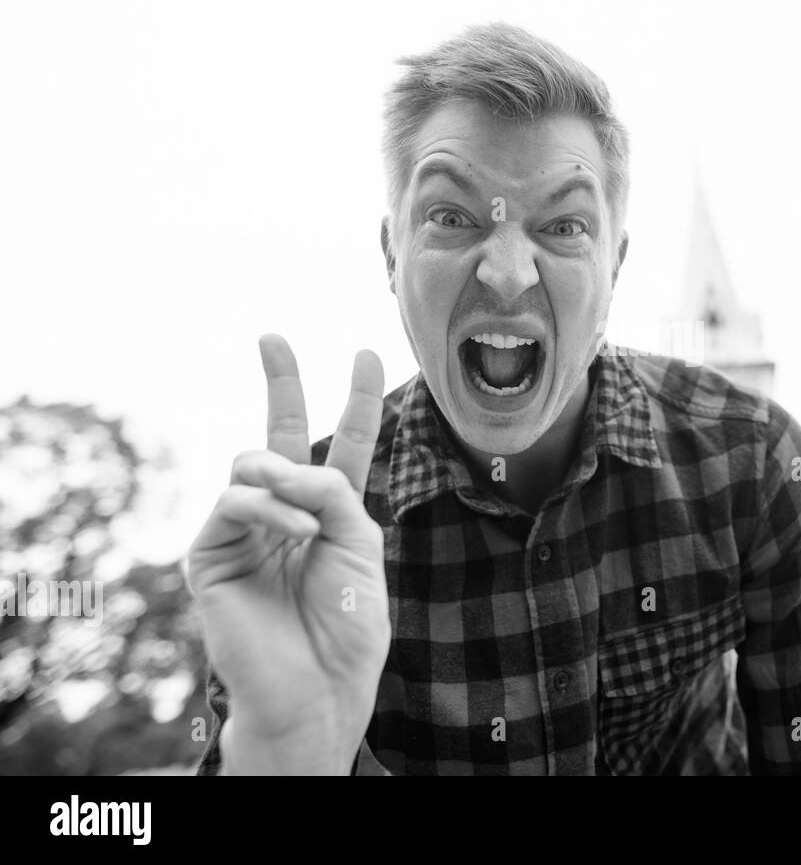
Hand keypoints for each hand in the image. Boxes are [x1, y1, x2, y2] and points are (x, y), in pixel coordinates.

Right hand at [186, 334, 389, 772]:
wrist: (320, 688)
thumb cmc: (347, 625)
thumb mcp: (360, 544)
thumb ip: (331, 492)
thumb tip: (281, 464)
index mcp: (330, 513)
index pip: (343, 445)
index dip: (356, 401)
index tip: (366, 354)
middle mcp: (285, 514)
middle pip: (280, 434)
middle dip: (281, 381)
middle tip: (272, 336)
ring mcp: (244, 532)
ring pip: (252, 464)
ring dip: (286, 481)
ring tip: (306, 522)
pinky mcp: (211, 553)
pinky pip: (234, 502)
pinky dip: (270, 510)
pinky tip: (294, 533)